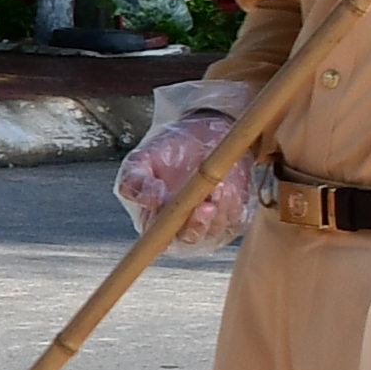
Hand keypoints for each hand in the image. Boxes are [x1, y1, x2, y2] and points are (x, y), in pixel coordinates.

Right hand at [114, 78, 260, 244]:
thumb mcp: (140, 159)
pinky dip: (234, 206)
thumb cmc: (166, 150)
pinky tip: (228, 187)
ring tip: (219, 186)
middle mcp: (180, 226)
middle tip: (205, 206)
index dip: (164, 228)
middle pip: (189, 238)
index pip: (156, 237)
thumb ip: (133, 181)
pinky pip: (237, 220)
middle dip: (197, 225)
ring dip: (219, 211)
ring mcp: (209, 223)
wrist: (200, 131)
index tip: (171, 209)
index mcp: (154, 219)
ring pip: (215, 229)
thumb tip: (147, 200)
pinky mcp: (233, 215)